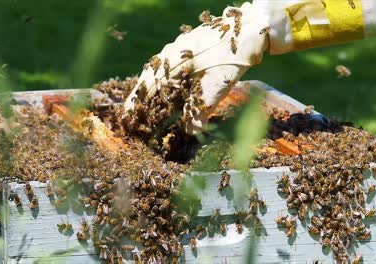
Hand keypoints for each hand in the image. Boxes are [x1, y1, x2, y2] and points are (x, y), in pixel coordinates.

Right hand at [123, 2, 269, 133]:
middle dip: (140, 97)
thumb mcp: (216, 89)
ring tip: (146, 102)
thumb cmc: (230, 60)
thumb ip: (201, 111)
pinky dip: (164, 78)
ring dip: (151, 87)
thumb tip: (192, 132)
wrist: (248, 31)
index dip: (136, 104)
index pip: (146, 86)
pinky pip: (168, 64)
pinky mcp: (188, 46)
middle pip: (148, 78)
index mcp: (171, 63)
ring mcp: (178, 47)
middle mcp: (170, 54)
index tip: (127, 117)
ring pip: (158, 70)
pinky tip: (168, 86)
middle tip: (132, 113)